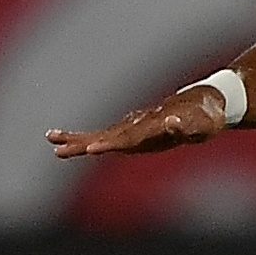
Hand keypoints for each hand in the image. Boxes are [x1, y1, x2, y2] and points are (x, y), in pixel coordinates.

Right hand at [48, 86, 227, 158]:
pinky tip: (64, 143)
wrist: (201, 105)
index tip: (93, 149)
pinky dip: (85, 140)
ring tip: (51, 141)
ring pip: (100, 135)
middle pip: (107, 136)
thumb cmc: (204, 120)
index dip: (111, 143)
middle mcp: (138, 125)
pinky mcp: (131, 131)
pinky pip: (104, 137)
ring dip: (76, 139)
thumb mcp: (201, 128)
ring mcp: (133, 126)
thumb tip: (173, 122)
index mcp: (152, 127)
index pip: (128, 138)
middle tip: (58, 146)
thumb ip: (185, 127)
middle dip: (82, 141)